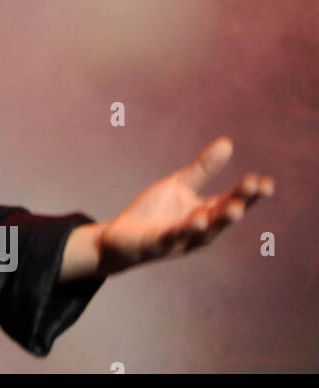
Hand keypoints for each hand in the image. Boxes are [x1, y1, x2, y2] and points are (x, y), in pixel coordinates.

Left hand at [65, 137, 274, 279]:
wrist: (119, 238)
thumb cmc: (154, 213)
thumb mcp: (179, 186)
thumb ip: (203, 169)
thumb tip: (228, 143)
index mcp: (206, 213)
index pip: (233, 202)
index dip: (250, 194)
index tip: (267, 181)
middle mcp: (199, 230)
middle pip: (223, 215)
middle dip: (240, 201)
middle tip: (257, 186)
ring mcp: (180, 239)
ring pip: (204, 231)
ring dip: (220, 220)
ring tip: (236, 208)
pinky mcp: (158, 244)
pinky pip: (174, 237)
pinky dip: (186, 230)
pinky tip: (198, 220)